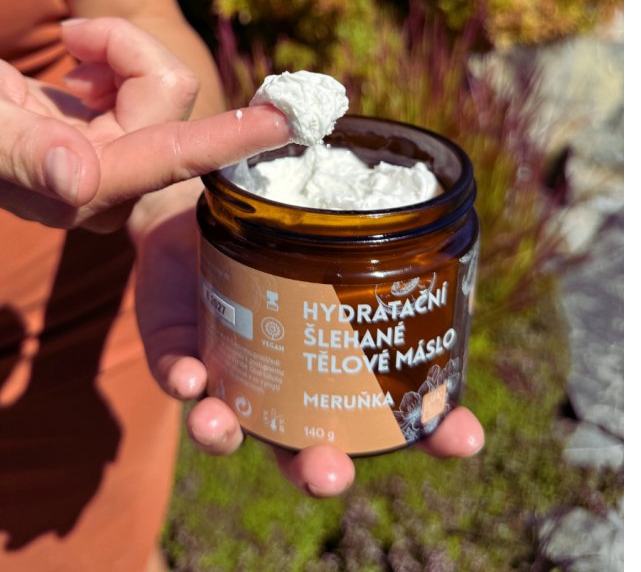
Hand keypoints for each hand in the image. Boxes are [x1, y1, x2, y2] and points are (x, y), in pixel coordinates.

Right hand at [0, 18, 290, 227]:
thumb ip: (21, 151)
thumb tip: (81, 179)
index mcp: (76, 191)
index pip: (167, 160)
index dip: (228, 139)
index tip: (285, 119)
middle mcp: (110, 188)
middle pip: (169, 102)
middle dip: (127, 51)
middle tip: (72, 34)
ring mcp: (119, 167)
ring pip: (165, 87)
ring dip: (119, 49)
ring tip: (69, 48)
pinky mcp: (122, 142)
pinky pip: (151, 84)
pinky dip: (118, 57)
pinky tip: (79, 69)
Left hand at [129, 186, 486, 497]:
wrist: (196, 194)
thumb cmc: (277, 209)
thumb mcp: (324, 208)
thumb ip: (357, 204)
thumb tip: (399, 167)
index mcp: (340, 351)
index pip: (395, 408)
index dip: (434, 430)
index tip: (464, 438)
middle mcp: (286, 374)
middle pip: (309, 443)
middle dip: (321, 468)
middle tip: (331, 473)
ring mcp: (229, 365)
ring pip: (235, 426)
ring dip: (232, 438)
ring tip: (226, 429)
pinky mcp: (176, 345)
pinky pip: (177, 374)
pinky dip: (184, 382)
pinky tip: (192, 382)